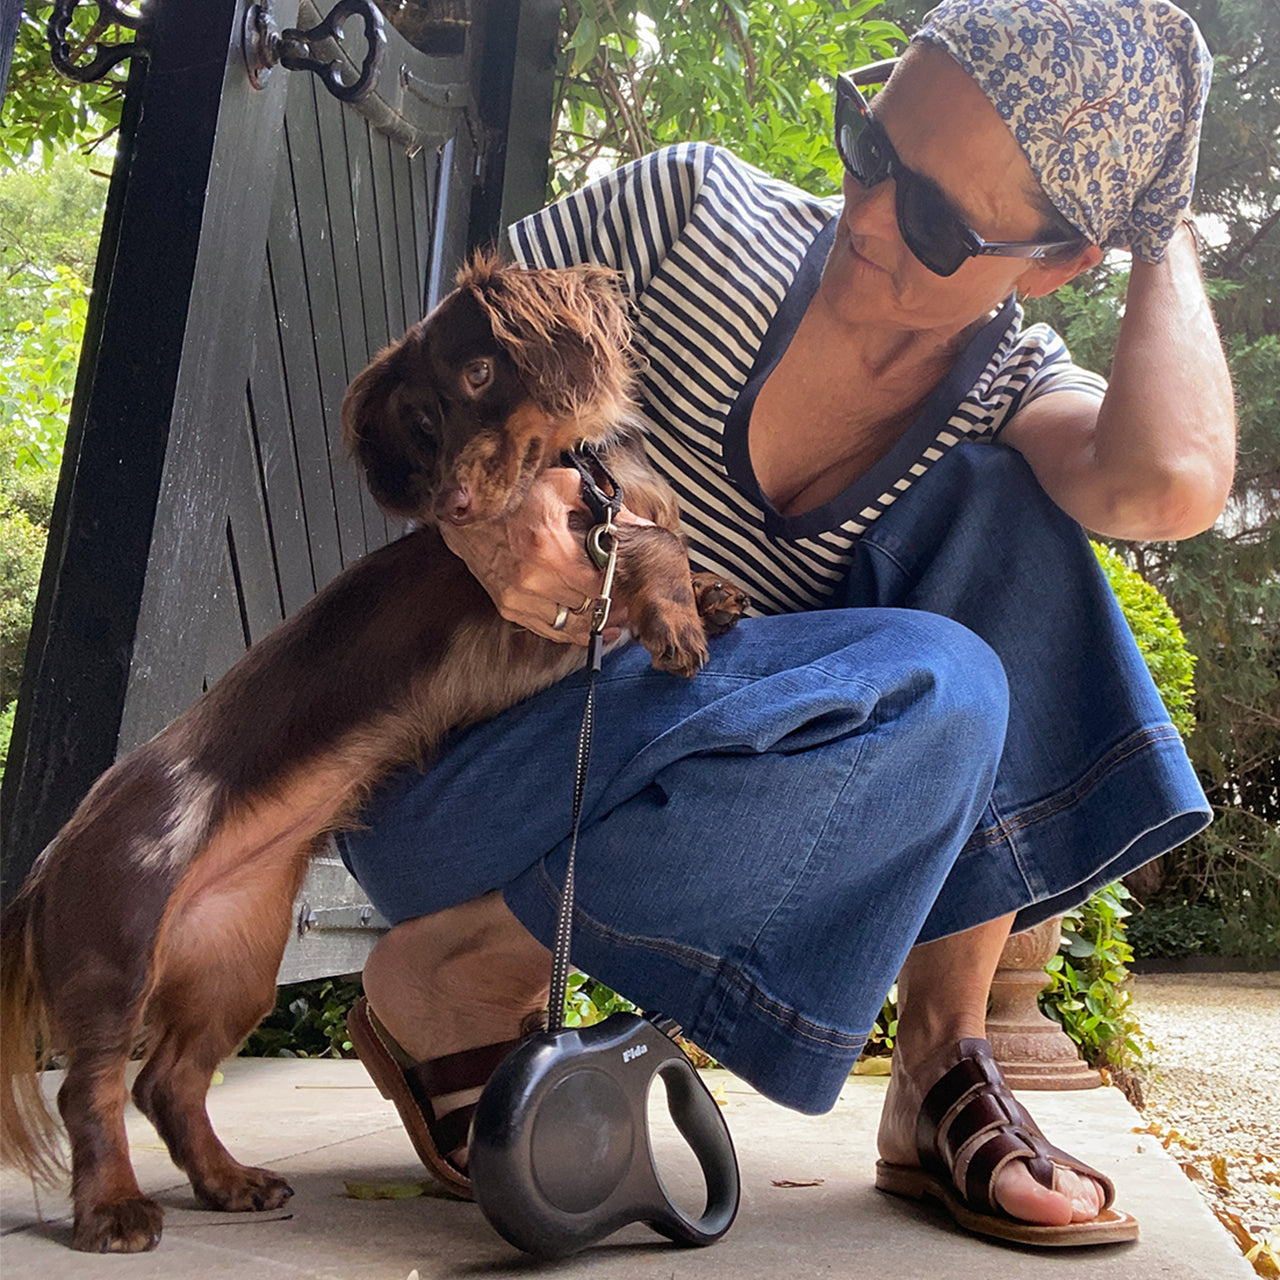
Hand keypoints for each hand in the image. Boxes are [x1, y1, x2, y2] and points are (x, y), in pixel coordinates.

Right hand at [438, 468, 643, 644]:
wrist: (467, 516)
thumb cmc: (515, 499)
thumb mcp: (560, 486)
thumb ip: (600, 504)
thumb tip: (637, 524)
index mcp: (549, 549)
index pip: (599, 584)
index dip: (619, 586)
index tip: (630, 584)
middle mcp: (533, 579)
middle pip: (588, 606)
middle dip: (611, 604)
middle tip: (628, 601)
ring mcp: (519, 597)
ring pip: (572, 624)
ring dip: (594, 622)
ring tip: (614, 616)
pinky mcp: (509, 607)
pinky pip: (550, 630)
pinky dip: (572, 632)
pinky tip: (592, 628)